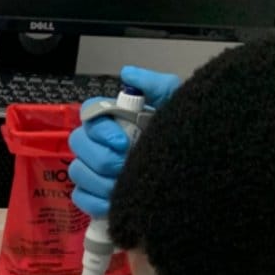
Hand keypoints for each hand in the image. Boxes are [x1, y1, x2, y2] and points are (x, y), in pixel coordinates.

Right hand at [68, 66, 181, 217]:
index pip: (90, 115)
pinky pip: (81, 197)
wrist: (196, 176)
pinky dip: (96, 201)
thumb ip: (157, 86)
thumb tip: (128, 73)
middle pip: (78, 144)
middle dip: (102, 158)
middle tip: (126, 165)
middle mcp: (99, 143)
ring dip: (101, 180)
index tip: (123, 142)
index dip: (101, 129)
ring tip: (125, 185)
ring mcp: (93, 171)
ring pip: (79, 172)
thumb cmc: (182, 140)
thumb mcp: (177, 108)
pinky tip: (115, 201)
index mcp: (114, 120)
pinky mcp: (93, 197)